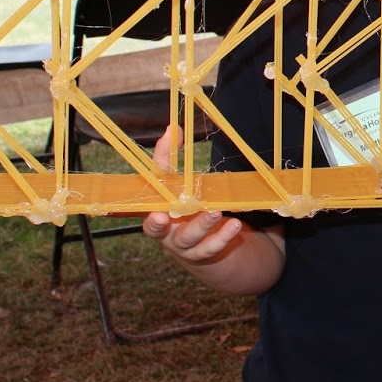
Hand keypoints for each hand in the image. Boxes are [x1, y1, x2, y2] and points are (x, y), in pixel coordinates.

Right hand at [141, 125, 245, 263]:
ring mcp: (184, 245)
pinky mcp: (203, 253)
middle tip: (168, 216)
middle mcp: (165, 232)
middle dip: (163, 225)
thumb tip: (173, 128)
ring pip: (189, 239)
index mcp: (154, 212)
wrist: (201, 241)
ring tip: (217, 212)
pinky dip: (223, 237)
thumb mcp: (175, 182)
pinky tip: (235, 225)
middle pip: (160, 231)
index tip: (157, 213)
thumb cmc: (182, 204)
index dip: (148, 212)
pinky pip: (212, 247)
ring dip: (202, 226)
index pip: (146, 209)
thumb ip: (170, 157)